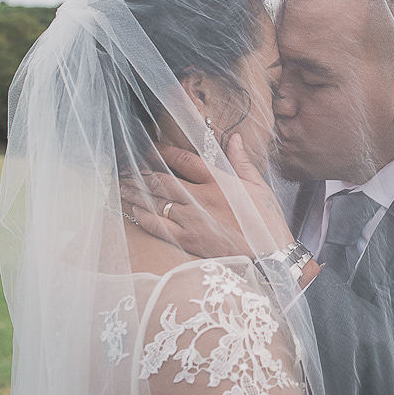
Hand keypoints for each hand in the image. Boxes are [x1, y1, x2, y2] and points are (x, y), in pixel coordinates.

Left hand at [121, 134, 293, 258]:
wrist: (270, 255)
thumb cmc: (266, 220)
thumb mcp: (258, 186)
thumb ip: (241, 161)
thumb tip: (234, 139)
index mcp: (219, 181)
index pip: (184, 159)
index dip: (163, 151)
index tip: (150, 147)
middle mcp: (201, 197)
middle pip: (163, 179)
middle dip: (143, 171)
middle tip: (128, 166)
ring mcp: (192, 220)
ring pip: (157, 201)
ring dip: (137, 192)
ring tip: (123, 184)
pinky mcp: (189, 240)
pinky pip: (159, 226)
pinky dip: (144, 217)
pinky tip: (134, 209)